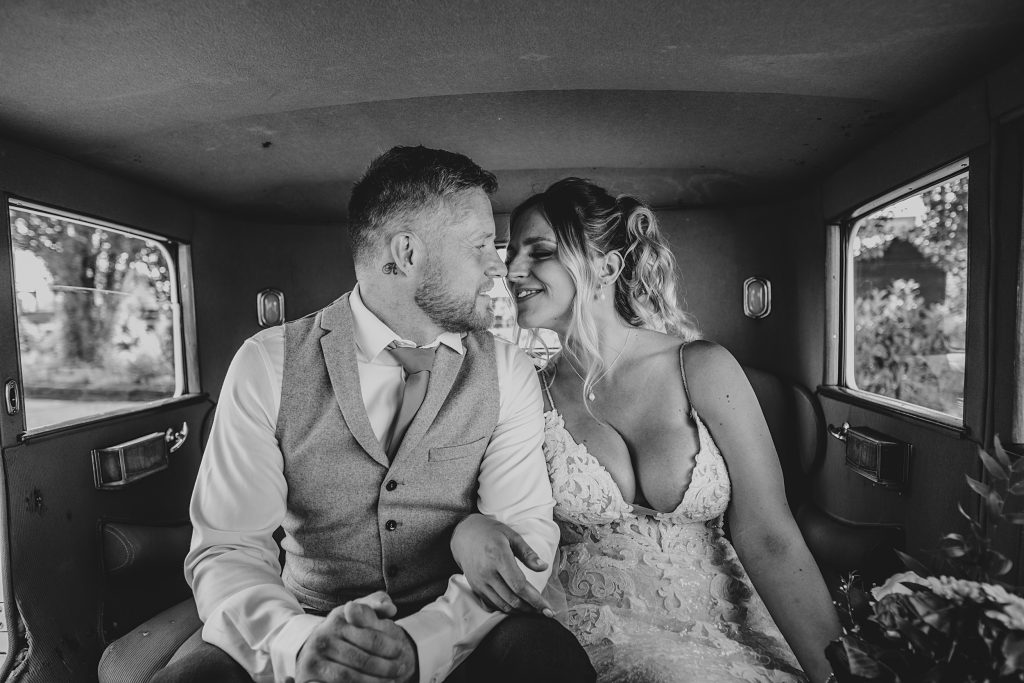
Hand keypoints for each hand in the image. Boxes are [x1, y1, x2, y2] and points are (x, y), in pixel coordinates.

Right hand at [296, 591, 417, 682]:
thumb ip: (376, 604)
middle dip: (385, 668)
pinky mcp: (308, 673)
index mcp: (338, 618)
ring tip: (389, 682)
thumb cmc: (346, 627)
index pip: (371, 636)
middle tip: (400, 670)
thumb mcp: (359, 610)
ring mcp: (313, 656)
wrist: (315, 643)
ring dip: (372, 682)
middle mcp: (323, 636)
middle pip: (361, 659)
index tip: (400, 650)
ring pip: (348, 676)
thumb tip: (391, 609)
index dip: (389, 646)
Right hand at [451, 514, 553, 616]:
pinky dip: (508, 608)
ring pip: (503, 605)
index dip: (535, 599)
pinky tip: (519, 606)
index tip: (548, 608)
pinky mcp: (476, 588)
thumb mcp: (512, 536)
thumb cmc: (491, 533)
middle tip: (546, 611)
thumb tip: (544, 567)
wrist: (464, 535)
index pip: (519, 585)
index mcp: (498, 556)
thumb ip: (528, 553)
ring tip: (535, 610)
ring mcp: (480, 582)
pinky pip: (494, 605)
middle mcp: (487, 572)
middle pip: (512, 599)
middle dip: (532, 609)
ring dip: (521, 611)